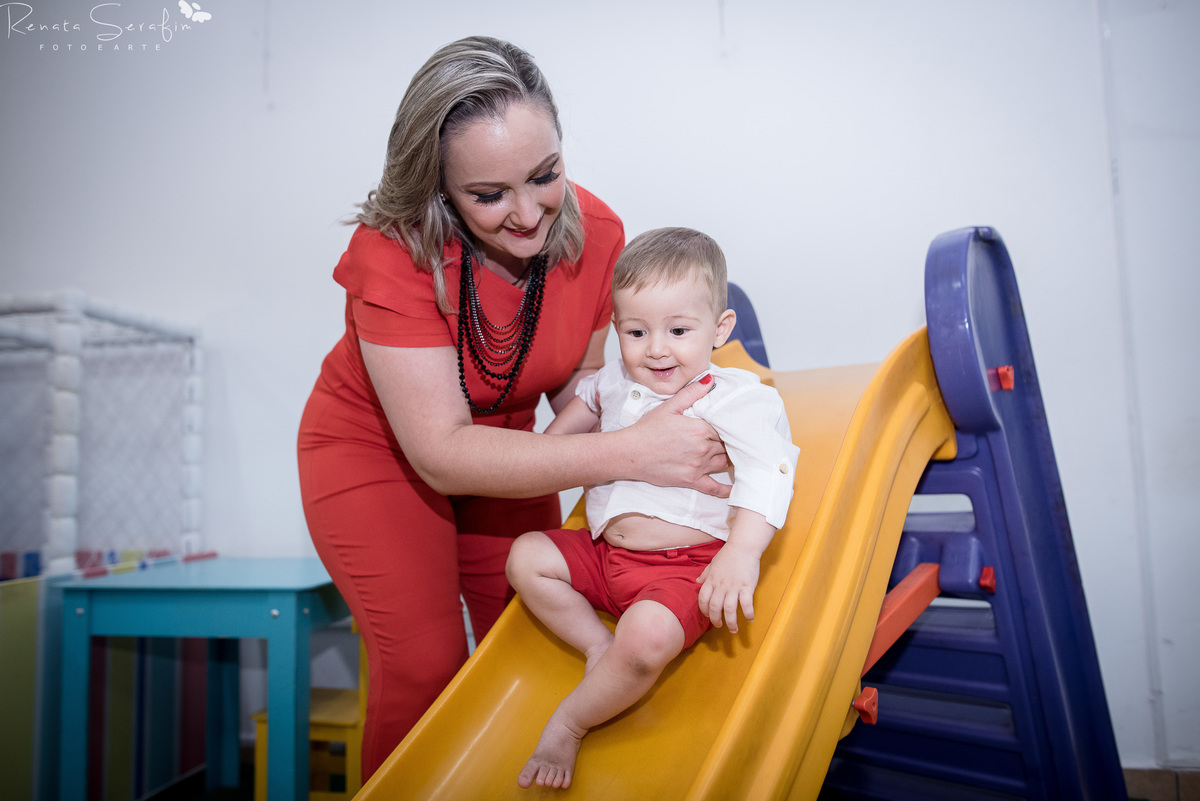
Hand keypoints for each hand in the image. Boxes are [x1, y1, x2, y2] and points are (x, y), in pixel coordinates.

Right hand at [628, 379, 730, 496]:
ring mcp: (698, 466)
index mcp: (700, 429)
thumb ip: (692, 393)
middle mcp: (702, 448)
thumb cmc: (647, 429)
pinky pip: (713, 488)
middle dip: (729, 441)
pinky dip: (725, 490)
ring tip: (733, 455)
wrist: (630, 453)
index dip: (728, 425)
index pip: (725, 427)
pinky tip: (734, 489)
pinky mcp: (691, 480)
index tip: (730, 424)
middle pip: (727, 445)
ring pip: (724, 462)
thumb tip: (711, 380)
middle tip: (732, 439)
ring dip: (729, 458)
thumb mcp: (669, 406)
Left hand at [696, 544, 760, 633]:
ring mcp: (734, 587)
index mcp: (711, 580)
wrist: (743, 546)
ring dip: (731, 622)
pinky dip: (748, 614)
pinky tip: (750, 619)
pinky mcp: (747, 587)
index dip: (704, 610)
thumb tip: (697, 581)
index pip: (703, 599)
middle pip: (714, 607)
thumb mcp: (713, 563)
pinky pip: (746, 604)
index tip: (708, 615)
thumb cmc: (728, 555)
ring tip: (733, 630)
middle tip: (719, 625)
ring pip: (729, 609)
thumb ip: (705, 574)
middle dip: (715, 620)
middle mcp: (721, 585)